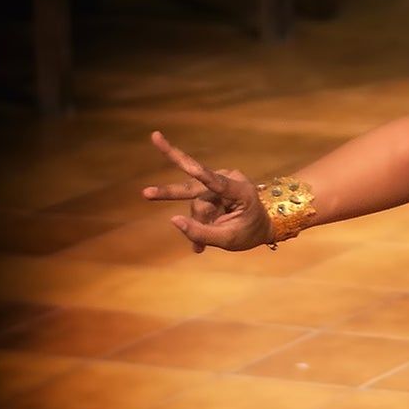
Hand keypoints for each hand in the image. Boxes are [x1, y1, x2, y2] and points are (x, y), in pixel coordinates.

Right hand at [141, 131, 269, 252]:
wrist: (263, 225)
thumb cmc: (250, 232)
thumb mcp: (229, 240)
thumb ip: (202, 233)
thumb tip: (172, 220)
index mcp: (241, 191)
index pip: (216, 182)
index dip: (199, 174)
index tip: (188, 165)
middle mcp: (227, 180)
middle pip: (193, 188)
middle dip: (168, 193)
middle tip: (145, 193)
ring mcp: (218, 181)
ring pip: (195, 203)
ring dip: (199, 222)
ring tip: (205, 244)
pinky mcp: (211, 186)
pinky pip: (196, 204)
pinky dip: (198, 220)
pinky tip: (200, 243)